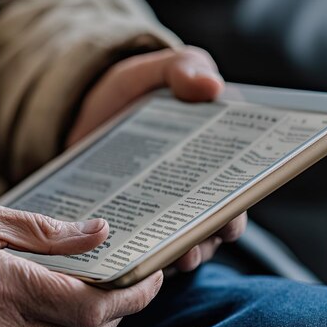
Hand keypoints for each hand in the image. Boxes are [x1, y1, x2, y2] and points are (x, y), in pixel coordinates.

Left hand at [67, 46, 246, 271]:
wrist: (83, 114)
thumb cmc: (133, 93)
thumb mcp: (158, 72)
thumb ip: (184, 69)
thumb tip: (212, 86)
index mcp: (215, 162)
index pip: (241, 191)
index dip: (243, 201)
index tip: (236, 203)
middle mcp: (197, 197)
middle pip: (217, 228)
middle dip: (213, 233)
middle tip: (200, 233)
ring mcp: (165, 218)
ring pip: (184, 249)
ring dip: (182, 253)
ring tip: (171, 252)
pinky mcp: (132, 229)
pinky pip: (141, 253)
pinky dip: (141, 256)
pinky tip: (131, 252)